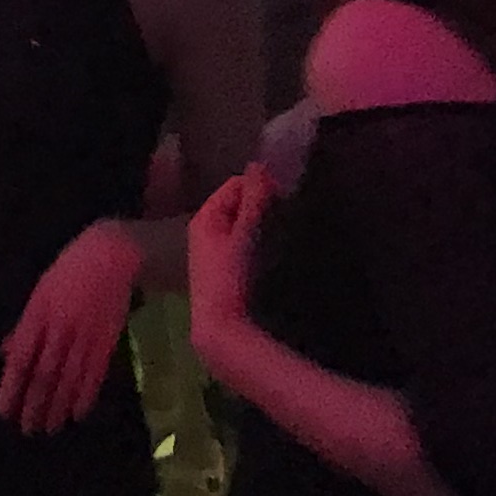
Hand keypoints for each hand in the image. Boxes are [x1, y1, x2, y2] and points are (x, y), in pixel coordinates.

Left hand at [0, 221, 137, 435]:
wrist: (111, 257)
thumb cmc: (67, 273)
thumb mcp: (39, 294)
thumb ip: (24, 327)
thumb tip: (5, 354)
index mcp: (37, 315)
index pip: (20, 359)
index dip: (11, 387)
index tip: (4, 411)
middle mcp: (60, 329)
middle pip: (45, 375)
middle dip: (34, 404)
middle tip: (26, 429)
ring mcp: (85, 336)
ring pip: (69, 379)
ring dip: (58, 406)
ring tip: (49, 428)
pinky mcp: (107, 340)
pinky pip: (95, 374)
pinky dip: (86, 395)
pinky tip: (78, 414)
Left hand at [186, 166, 271, 345]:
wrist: (223, 330)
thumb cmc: (233, 277)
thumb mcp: (246, 233)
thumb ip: (253, 200)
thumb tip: (259, 165)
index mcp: (205, 218)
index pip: (236, 184)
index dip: (261, 186)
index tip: (286, 196)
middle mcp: (205, 232)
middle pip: (240, 206)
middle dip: (263, 206)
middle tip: (290, 214)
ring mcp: (214, 253)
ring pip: (244, 227)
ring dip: (263, 226)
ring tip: (287, 232)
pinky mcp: (226, 272)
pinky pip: (246, 246)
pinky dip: (260, 244)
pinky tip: (278, 253)